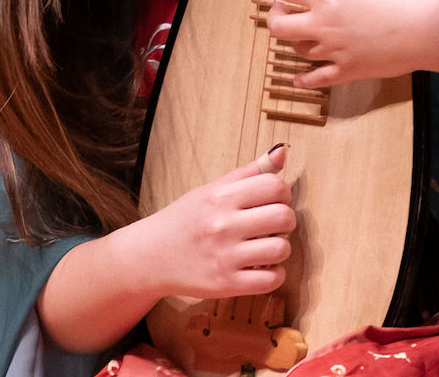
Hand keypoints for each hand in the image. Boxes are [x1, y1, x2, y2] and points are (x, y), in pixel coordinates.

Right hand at [121, 146, 294, 299]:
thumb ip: (249, 172)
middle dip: (286, 220)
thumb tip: (281, 153)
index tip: (274, 200)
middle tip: (273, 224)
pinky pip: (271, 280)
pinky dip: (275, 274)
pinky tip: (263, 267)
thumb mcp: (211, 189)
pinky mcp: (226, 284)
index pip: (275, 186)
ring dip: (281, 247)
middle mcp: (222, 225)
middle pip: (283, 217)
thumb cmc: (186, 219)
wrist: (151, 256)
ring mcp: (224, 257)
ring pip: (281, 249)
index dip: (282, 193)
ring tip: (267, 245)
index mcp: (220, 197)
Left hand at [245, 0, 438, 87]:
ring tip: (299, 35)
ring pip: (297, 51)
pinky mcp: (348, 70)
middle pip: (279, 26)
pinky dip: (304, 79)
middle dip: (276, 17)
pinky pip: (317, 79)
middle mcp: (323, 24)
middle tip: (283, 10)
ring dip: (293, 42)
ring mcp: (334, 50)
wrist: (428, 30)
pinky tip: (298, 79)